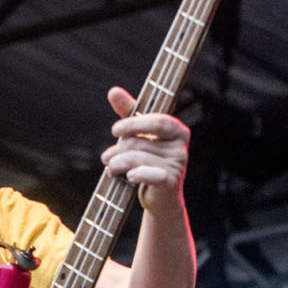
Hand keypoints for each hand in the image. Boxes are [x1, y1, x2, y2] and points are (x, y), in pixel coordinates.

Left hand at [101, 86, 189, 213]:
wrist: (160, 197)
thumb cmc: (148, 160)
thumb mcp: (139, 135)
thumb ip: (129, 112)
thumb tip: (113, 90)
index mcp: (177, 130)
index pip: (158, 121)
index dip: (135, 124)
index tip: (115, 130)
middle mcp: (181, 146)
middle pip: (140, 142)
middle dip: (118, 150)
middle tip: (107, 158)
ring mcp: (177, 165)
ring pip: (138, 159)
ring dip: (117, 165)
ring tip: (111, 169)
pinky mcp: (170, 183)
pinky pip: (152, 175)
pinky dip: (138, 174)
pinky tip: (130, 177)